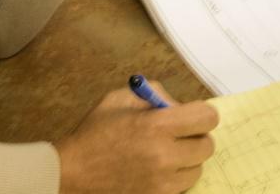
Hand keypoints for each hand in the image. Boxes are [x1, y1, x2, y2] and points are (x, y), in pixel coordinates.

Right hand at [55, 81, 217, 193]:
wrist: (71, 174)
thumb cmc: (96, 132)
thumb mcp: (121, 98)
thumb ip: (156, 94)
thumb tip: (181, 105)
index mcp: (157, 126)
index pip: (207, 118)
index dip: (201, 114)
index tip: (191, 116)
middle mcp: (165, 156)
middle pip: (207, 146)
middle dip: (195, 137)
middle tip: (178, 135)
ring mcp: (162, 183)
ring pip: (197, 169)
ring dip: (187, 161)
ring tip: (164, 154)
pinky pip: (182, 187)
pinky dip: (175, 178)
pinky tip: (157, 170)